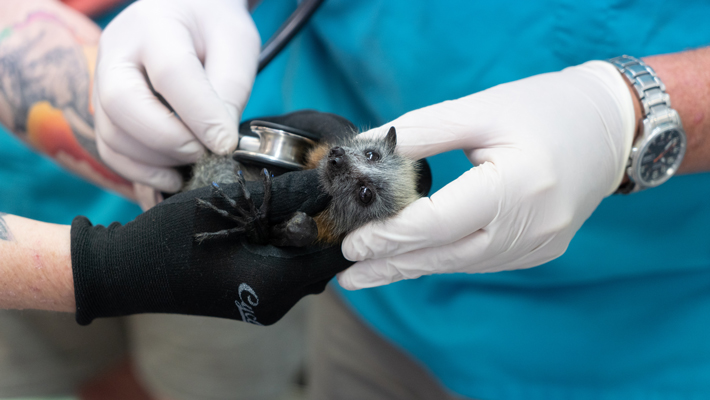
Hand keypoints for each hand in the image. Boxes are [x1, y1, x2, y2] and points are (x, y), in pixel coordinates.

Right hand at [71, 169, 351, 325]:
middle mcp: (277, 302)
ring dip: (306, 237)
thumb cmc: (172, 236)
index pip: (337, 255)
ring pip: (306, 268)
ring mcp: (265, 307)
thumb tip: (329, 179)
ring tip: (297, 202)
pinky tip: (274, 222)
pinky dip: (288, 249)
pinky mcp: (253, 303)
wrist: (126, 272)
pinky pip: (286, 275)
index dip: (348, 223)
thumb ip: (287, 193)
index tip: (348, 193)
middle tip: (321, 191)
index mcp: (277, 282)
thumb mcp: (233, 205)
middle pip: (324, 262)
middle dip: (327, 227)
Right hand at [93, 0, 259, 191]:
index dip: (200, 115)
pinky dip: (140, 172)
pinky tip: (173, 176)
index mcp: (155, 24)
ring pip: (112, 133)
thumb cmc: (213, 28)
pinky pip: (110, 149)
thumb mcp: (236, 45)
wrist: (186, 14)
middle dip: (169, 140)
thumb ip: (230, 89)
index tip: (226, 143)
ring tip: (195, 162)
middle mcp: (117, 49)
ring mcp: (102, 80)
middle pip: (122, 103)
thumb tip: (220, 142)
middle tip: (206, 152)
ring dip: (156, 161)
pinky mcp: (104, 109)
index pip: (172, 73)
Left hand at [338, 61, 635, 289]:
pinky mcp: (540, 251)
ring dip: (414, 267)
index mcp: (517, 186)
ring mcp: (539, 245)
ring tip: (369, 274)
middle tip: (348, 271)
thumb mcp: (480, 110)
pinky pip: (481, 262)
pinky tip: (414, 261)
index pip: (438, 224)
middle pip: (446, 255)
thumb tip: (368, 148)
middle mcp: (532, 227)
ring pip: (461, 265)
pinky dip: (444, 260)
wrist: (610, 127)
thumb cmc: (545, 109)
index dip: (391, 236)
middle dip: (392, 264)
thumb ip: (420, 132)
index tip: (353, 241)